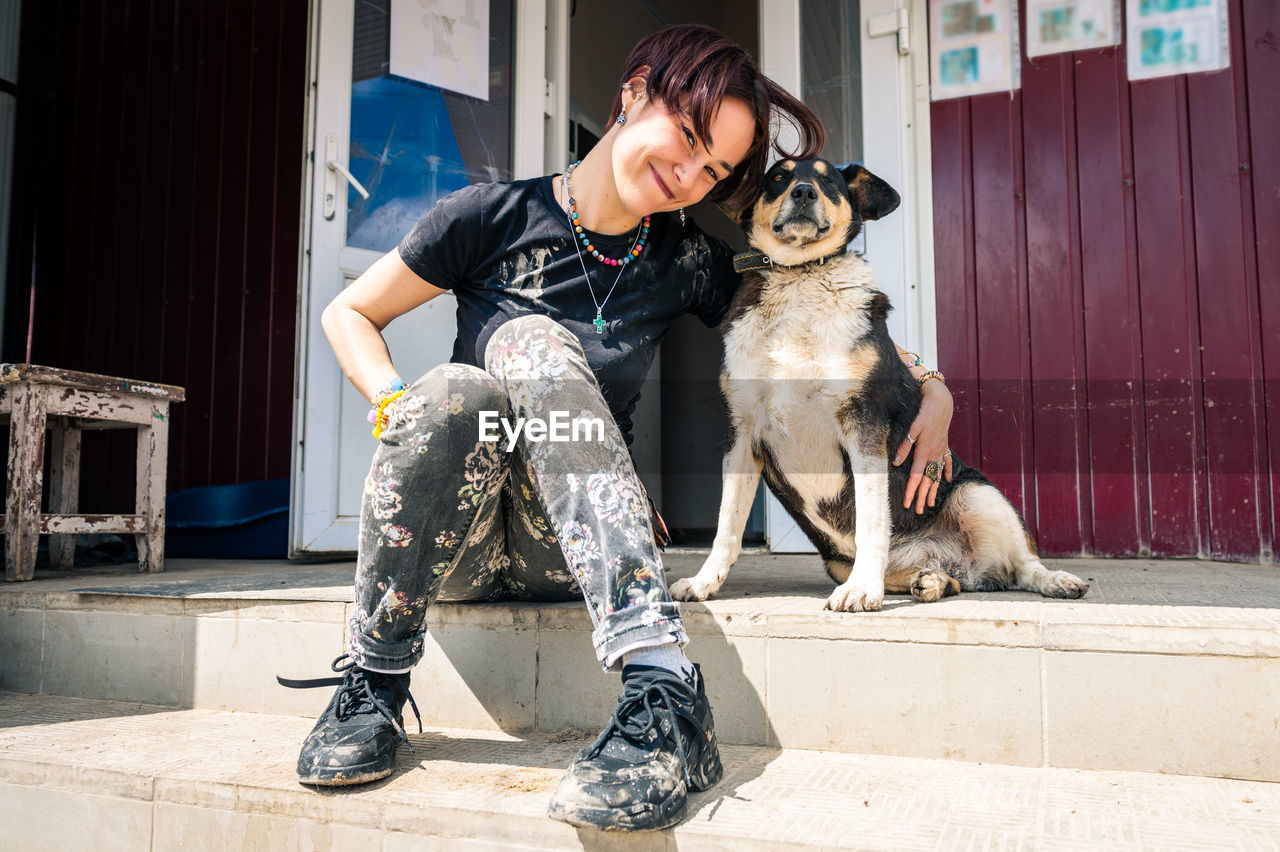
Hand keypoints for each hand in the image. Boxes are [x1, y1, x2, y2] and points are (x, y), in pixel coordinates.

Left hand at [892, 379, 953, 512]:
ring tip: (931, 503)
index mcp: (924, 452)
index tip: (906, 504)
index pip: (916, 477)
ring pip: (937, 475)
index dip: (911, 491)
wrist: (941, 403)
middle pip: (927, 481)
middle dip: (922, 497)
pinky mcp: (945, 445)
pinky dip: (946, 471)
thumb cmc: (924, 414)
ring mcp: (941, 451)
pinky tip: (947, 481)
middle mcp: (934, 455)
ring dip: (934, 490)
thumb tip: (896, 462)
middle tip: (918, 512)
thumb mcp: (911, 429)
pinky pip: (947, 461)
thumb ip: (904, 446)